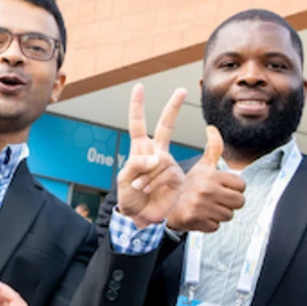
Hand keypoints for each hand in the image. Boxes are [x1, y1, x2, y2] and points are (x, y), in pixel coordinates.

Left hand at [114, 85, 186, 227]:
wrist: (140, 217)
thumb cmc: (129, 197)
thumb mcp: (123, 178)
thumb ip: (135, 164)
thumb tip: (155, 158)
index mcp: (140, 150)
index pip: (138, 125)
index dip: (138, 106)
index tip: (139, 88)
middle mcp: (157, 154)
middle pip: (166, 126)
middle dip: (173, 107)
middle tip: (182, 90)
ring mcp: (168, 164)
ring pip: (158, 160)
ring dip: (145, 176)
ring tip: (139, 188)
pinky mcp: (177, 177)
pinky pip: (165, 172)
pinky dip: (153, 182)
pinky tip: (148, 191)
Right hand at [166, 128, 244, 233]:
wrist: (163, 204)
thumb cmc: (187, 185)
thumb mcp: (201, 165)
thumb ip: (213, 148)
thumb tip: (212, 128)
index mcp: (211, 175)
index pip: (242, 185)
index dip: (234, 188)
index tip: (223, 188)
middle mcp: (207, 190)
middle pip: (239, 202)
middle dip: (230, 202)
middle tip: (218, 199)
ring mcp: (201, 206)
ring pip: (228, 215)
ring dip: (219, 214)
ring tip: (207, 207)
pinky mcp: (195, 220)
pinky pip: (216, 226)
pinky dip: (208, 224)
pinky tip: (200, 216)